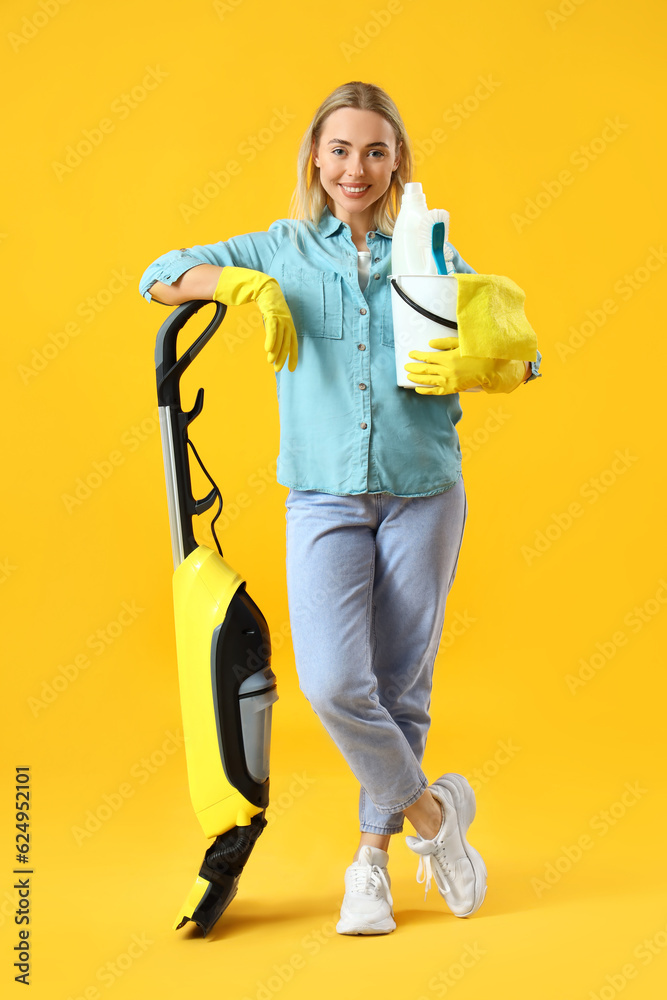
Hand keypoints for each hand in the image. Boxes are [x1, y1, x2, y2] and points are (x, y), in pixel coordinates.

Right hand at [213, 266, 297, 371]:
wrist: (266, 288)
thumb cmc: (270, 306)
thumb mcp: (274, 320)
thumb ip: (275, 333)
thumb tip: (272, 348)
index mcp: (290, 325)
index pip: (293, 344)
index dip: (293, 357)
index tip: (292, 369)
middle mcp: (288, 322)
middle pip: (286, 343)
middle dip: (282, 357)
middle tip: (278, 369)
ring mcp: (281, 317)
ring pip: (280, 338)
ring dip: (276, 351)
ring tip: (271, 362)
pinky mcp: (273, 313)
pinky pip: (272, 329)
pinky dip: (271, 339)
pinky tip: (268, 349)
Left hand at [405, 338, 525, 394]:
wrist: (491, 368)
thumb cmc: (477, 352)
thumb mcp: (461, 343)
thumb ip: (444, 343)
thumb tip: (429, 344)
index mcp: (448, 358)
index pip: (427, 357)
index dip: (417, 356)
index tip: (410, 354)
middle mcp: (447, 370)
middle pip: (425, 370)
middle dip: (413, 368)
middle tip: (405, 367)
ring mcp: (449, 381)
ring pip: (428, 381)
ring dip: (416, 379)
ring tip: (408, 377)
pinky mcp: (453, 389)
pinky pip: (436, 391)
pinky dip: (426, 391)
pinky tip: (418, 389)